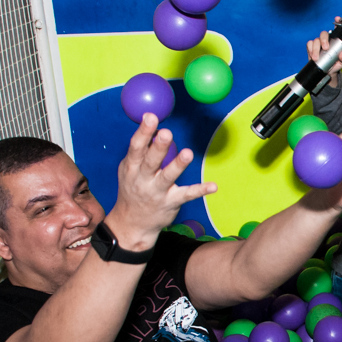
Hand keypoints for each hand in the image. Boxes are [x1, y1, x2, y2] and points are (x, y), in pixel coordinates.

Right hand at [106, 114, 217, 248]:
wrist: (132, 224)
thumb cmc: (132, 189)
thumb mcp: (129, 169)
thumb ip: (140, 149)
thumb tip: (152, 123)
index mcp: (131, 168)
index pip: (136, 148)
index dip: (143, 132)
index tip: (150, 117)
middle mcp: (143, 180)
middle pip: (151, 161)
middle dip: (158, 147)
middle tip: (166, 133)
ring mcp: (157, 192)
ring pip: (168, 177)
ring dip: (178, 165)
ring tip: (187, 153)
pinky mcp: (171, 203)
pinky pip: (187, 195)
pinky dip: (200, 190)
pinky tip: (213, 186)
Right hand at [307, 19, 341, 87]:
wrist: (328, 72)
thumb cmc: (337, 64)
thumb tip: (341, 54)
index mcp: (337, 40)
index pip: (337, 28)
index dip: (338, 22)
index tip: (337, 19)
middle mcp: (327, 39)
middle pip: (324, 33)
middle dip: (324, 39)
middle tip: (326, 48)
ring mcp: (319, 43)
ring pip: (316, 40)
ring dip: (316, 49)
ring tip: (316, 58)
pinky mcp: (312, 47)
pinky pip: (309, 44)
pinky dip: (310, 50)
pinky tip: (312, 56)